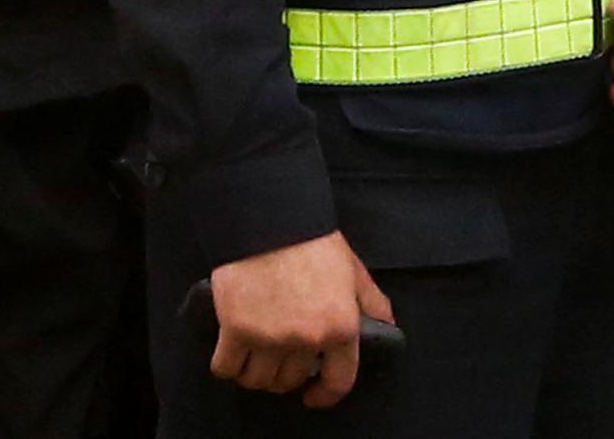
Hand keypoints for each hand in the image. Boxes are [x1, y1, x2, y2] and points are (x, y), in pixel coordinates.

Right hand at [208, 231, 393, 403]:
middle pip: (291, 381)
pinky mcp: (235, 330)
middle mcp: (306, 339)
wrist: (269, 217)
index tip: (314, 395)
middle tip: (281, 357)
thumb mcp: (353, 268)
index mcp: (340, 325)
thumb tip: (387, 325)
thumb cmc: (312, 240)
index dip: (326, 394)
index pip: (338, 381)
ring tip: (256, 355)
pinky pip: (226, 369)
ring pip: (258, 381)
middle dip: (286, 374)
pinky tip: (232, 352)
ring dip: (256, 373)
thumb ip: (371, 300)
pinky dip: (227, 365)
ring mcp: (269, 337)